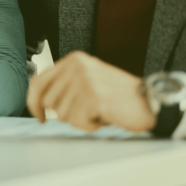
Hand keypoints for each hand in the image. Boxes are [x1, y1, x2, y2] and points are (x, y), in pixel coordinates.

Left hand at [27, 51, 155, 131]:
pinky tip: (105, 116)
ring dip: (81, 120)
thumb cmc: (119, 96)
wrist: (151, 101)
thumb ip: (65, 85)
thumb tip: (40, 102)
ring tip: (100, 111)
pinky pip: (78, 122)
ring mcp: (85, 80)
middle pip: (50, 102)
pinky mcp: (93, 96)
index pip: (39, 82)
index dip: (33, 102)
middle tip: (89, 111)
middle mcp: (76, 66)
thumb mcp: (88, 80)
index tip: (39, 116)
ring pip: (63, 115)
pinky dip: (91, 126)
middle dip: (67, 114)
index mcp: (73, 60)